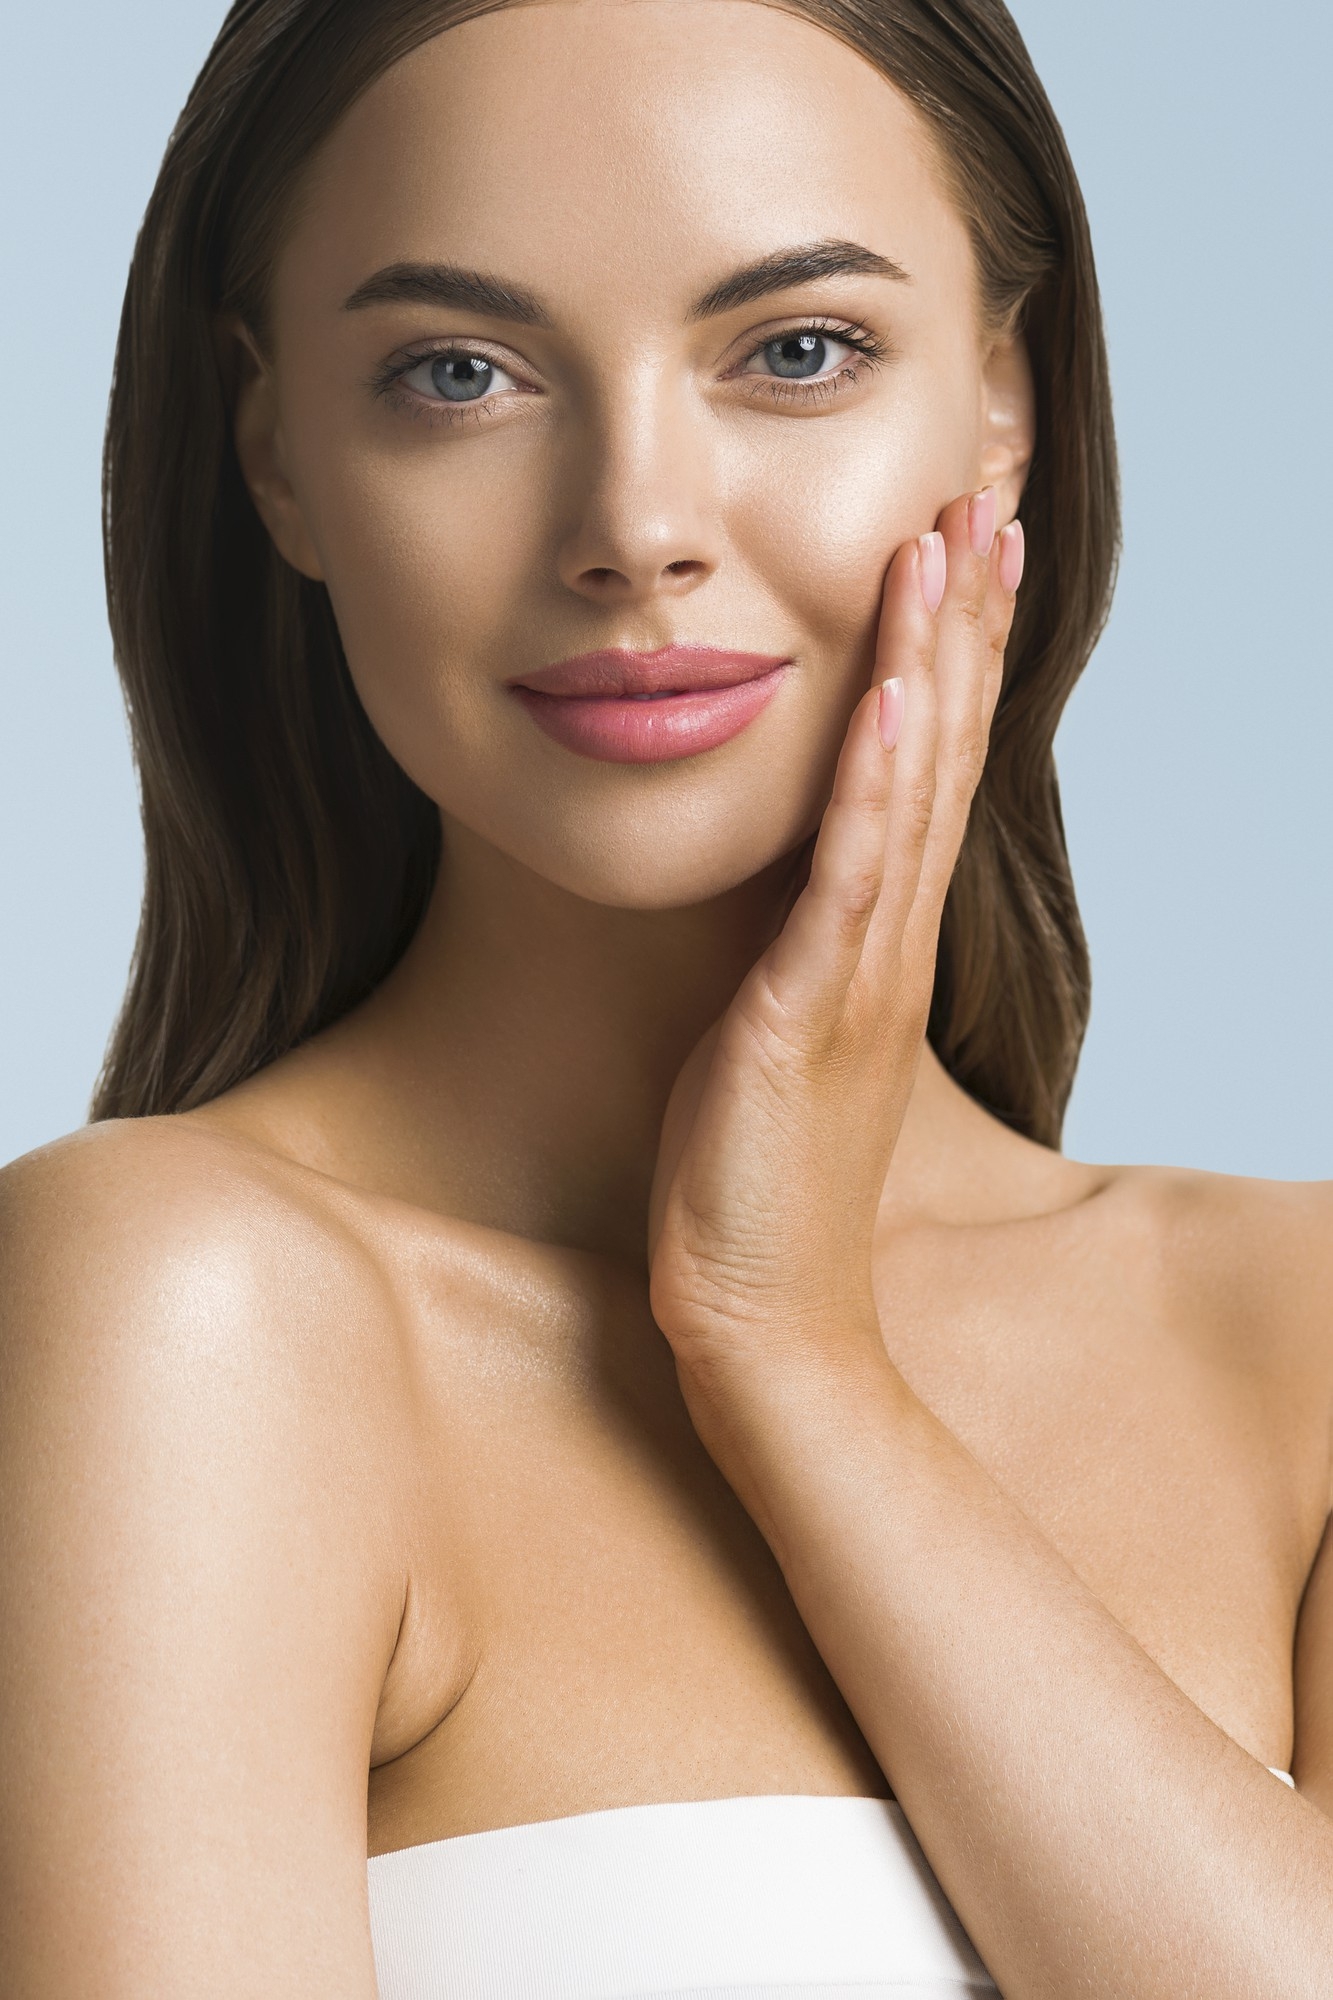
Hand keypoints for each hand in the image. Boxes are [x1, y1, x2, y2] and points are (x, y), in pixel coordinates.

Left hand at [647, 487, 1023, 1447]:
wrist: (764, 1320)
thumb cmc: (757, 1185)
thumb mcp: (775, 1033)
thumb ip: (796, 952)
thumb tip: (787, 882)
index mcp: (877, 943)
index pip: (931, 772)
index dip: (951, 657)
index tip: (962, 551)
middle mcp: (887, 946)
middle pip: (945, 754)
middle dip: (962, 622)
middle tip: (985, 499)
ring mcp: (858, 980)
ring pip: (911, 796)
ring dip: (933, 665)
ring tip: (950, 547)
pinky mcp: (805, 1022)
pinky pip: (848, 888)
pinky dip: (878, 791)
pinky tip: (894, 702)